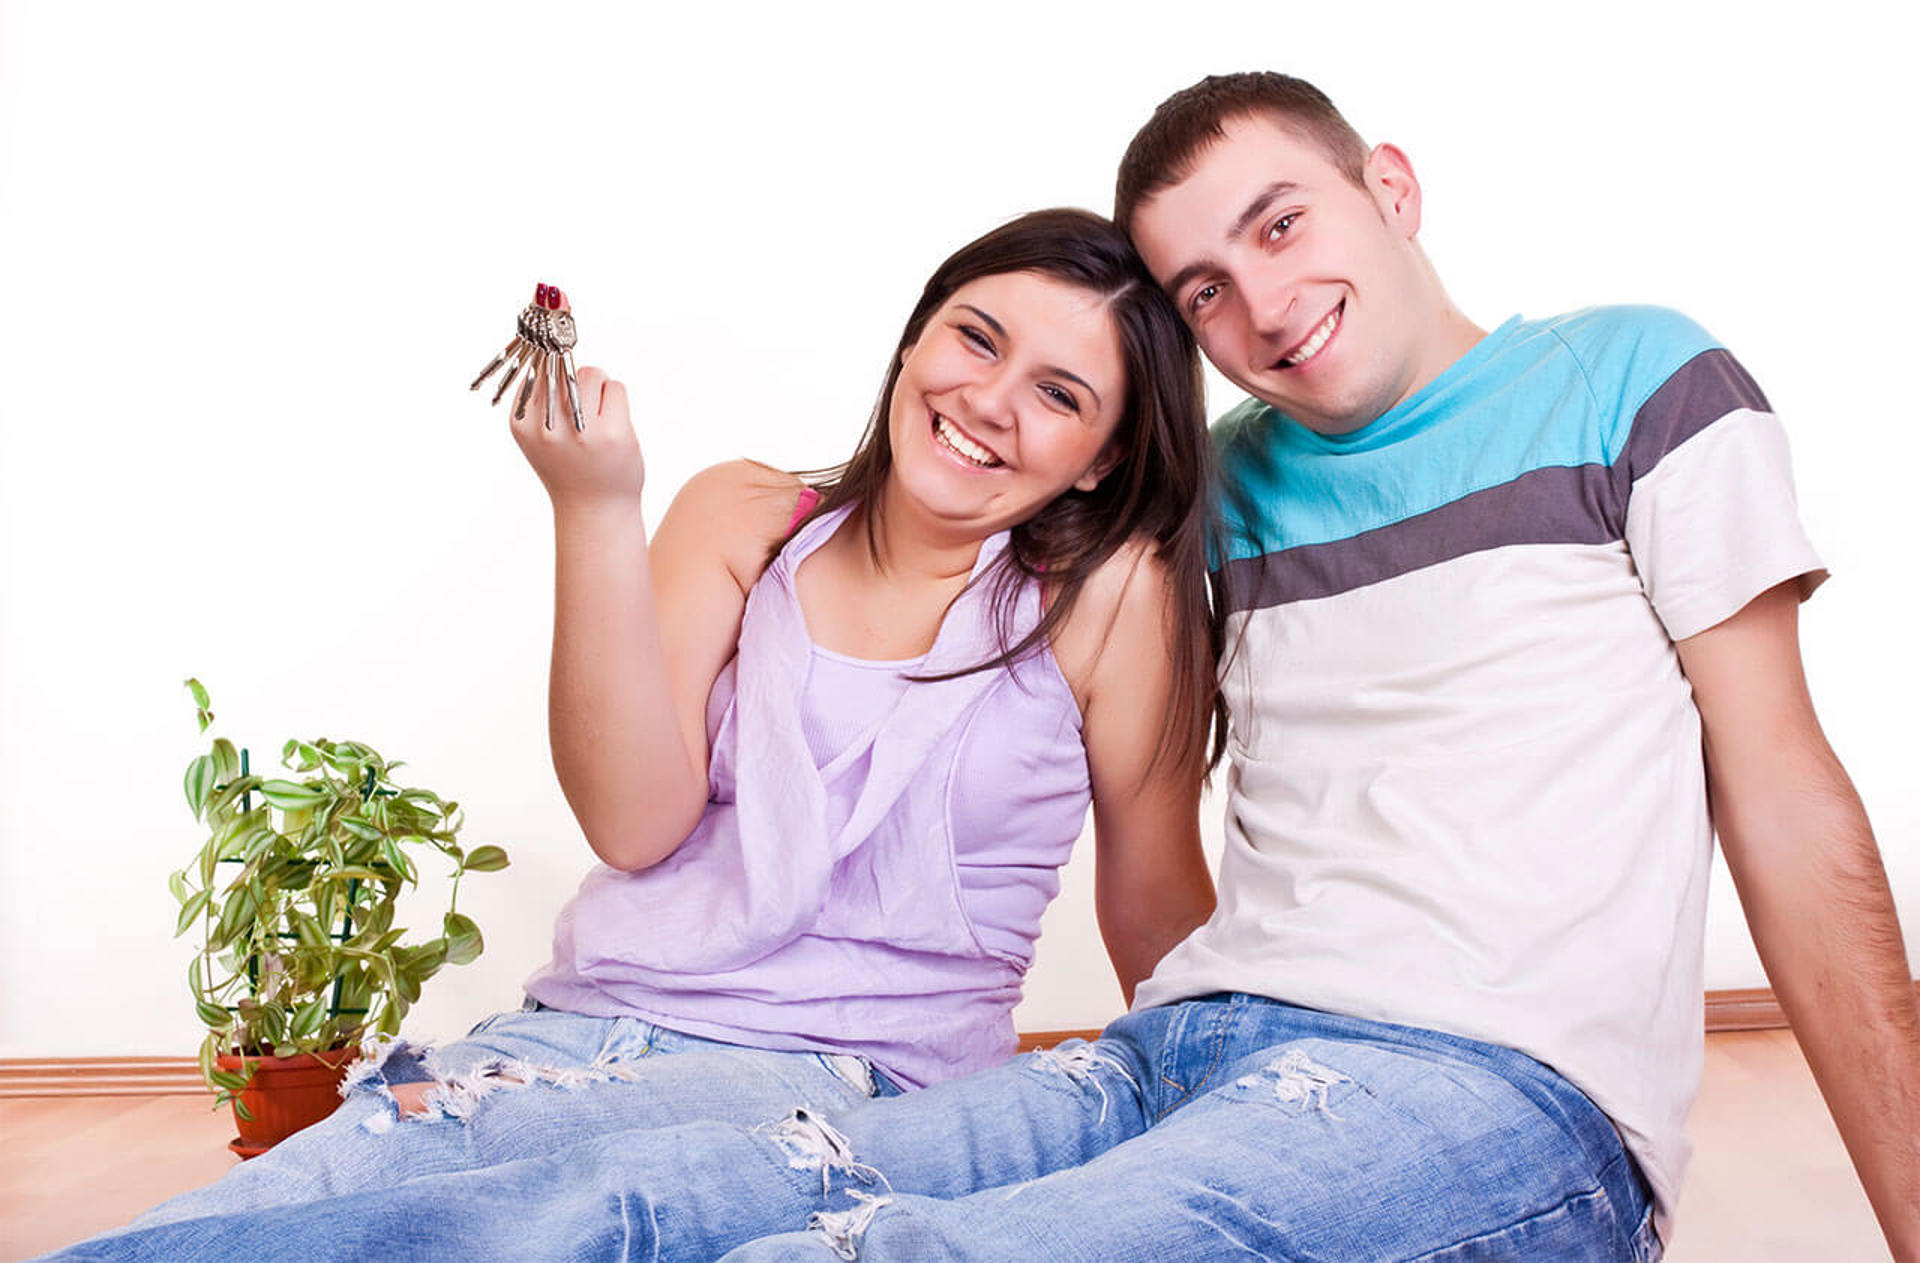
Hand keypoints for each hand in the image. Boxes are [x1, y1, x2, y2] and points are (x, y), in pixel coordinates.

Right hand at [511, 361, 644, 512]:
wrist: (594, 511)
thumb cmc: (568, 467)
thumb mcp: (540, 436)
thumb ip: (541, 401)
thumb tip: (553, 350)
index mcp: (523, 424)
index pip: (537, 371)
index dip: (553, 374)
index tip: (563, 390)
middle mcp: (548, 428)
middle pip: (563, 368)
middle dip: (577, 379)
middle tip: (583, 408)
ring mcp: (582, 431)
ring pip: (592, 373)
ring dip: (599, 387)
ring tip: (597, 417)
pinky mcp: (613, 434)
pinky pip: (616, 387)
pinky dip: (616, 399)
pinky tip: (612, 426)